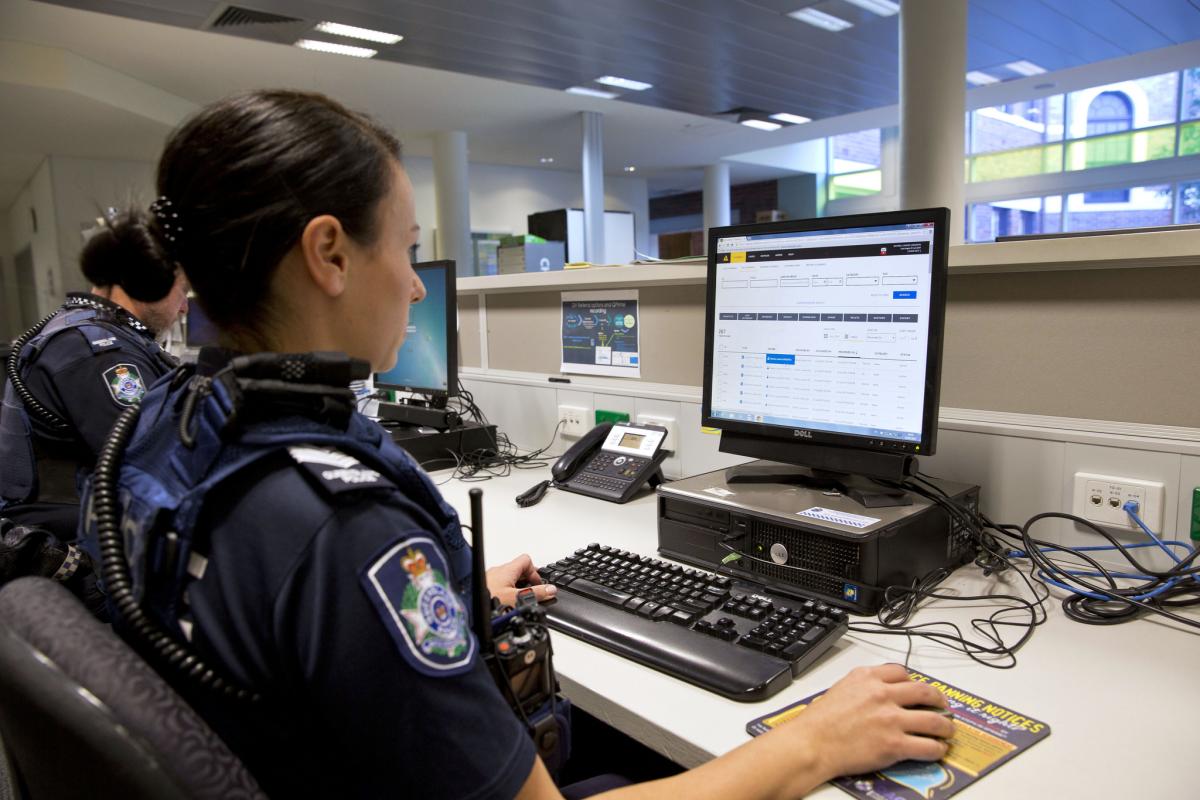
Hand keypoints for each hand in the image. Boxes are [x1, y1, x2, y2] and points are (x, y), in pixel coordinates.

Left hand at [486, 554, 556, 606]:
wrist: (467, 609)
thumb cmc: (487, 600)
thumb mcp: (517, 599)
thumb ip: (536, 594)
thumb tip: (551, 589)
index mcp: (507, 569)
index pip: (526, 560)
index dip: (535, 572)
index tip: (538, 586)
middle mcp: (497, 571)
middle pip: (518, 570)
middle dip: (526, 583)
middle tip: (530, 596)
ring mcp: (490, 579)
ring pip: (509, 579)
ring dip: (516, 589)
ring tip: (517, 603)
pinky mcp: (484, 588)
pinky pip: (500, 587)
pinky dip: (506, 594)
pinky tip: (505, 606)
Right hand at [775, 664, 955, 782]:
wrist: (811, 744)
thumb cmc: (819, 721)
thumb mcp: (841, 689)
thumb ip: (863, 686)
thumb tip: (880, 692)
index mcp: (868, 677)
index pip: (902, 673)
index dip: (914, 683)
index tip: (917, 690)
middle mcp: (883, 694)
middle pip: (925, 692)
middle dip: (939, 701)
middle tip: (943, 708)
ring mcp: (891, 720)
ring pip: (934, 721)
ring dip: (946, 727)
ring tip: (947, 731)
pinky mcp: (895, 745)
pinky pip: (928, 746)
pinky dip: (937, 749)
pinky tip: (937, 750)